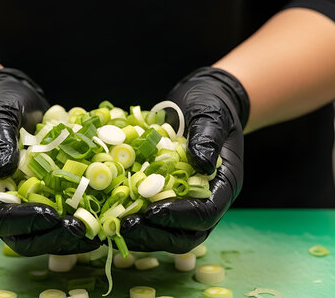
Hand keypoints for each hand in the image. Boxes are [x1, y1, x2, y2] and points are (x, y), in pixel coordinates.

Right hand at [0, 68, 99, 255]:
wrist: (14, 98)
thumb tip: (5, 169)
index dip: (22, 222)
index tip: (50, 216)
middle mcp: (2, 200)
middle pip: (21, 236)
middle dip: (51, 237)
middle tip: (80, 230)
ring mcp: (24, 201)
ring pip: (43, 235)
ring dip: (68, 237)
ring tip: (95, 231)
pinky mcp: (46, 196)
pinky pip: (61, 217)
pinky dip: (80, 221)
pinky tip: (104, 219)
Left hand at [120, 67, 249, 252]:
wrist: (204, 98)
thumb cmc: (211, 103)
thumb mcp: (212, 113)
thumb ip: (208, 137)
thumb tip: (203, 163)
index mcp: (224, 183)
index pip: (206, 213)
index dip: (179, 217)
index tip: (152, 212)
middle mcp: (208, 199)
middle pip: (187, 235)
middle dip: (156, 234)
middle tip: (126, 227)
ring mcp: (188, 201)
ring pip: (169, 235)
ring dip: (143, 235)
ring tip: (115, 227)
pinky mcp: (169, 197)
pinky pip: (154, 220)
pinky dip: (135, 222)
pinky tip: (110, 218)